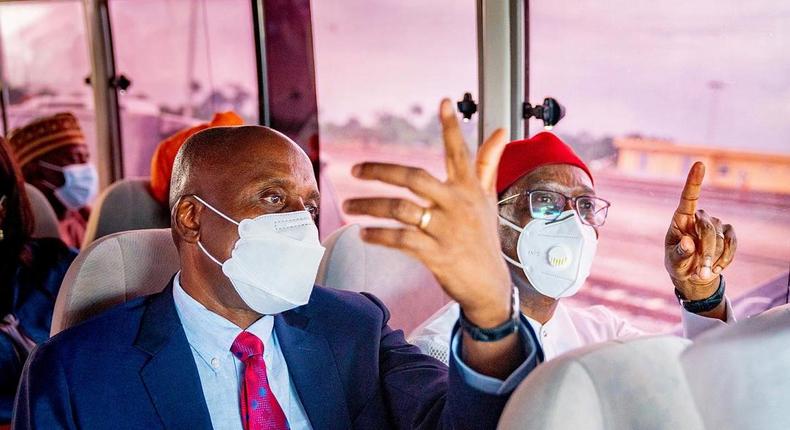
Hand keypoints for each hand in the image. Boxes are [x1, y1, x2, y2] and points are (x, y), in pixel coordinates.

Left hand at [344, 99, 510, 327]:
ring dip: (370, 206)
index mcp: (469, 189)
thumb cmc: (484, 238)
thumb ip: (487, 164)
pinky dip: (379, 235)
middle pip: (414, 178)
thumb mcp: (487, 199)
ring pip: (401, 209)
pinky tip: (364, 233)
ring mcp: (447, 230)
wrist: (489, 285)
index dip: (451, 127)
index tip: (443, 102)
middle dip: (381, 171)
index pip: (460, 153)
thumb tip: (500, 130)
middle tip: (354, 168)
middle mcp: (458, 205)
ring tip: (349, 206)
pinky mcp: (437, 254)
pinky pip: (401, 239)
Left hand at [665, 162, 736, 299]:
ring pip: (720, 240)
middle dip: (706, 253)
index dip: (694, 181)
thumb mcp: (674, 262)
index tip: (699, 164)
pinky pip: (732, 244)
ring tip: (703, 271)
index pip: (688, 198)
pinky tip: (716, 268)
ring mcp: (715, 223)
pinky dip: (725, 259)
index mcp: (680, 219)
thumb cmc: (678, 264)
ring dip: (713, 260)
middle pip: (708, 230)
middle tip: (701, 273)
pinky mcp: (728, 232)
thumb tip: (688, 242)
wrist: (693, 274)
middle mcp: (699, 217)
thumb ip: (679, 253)